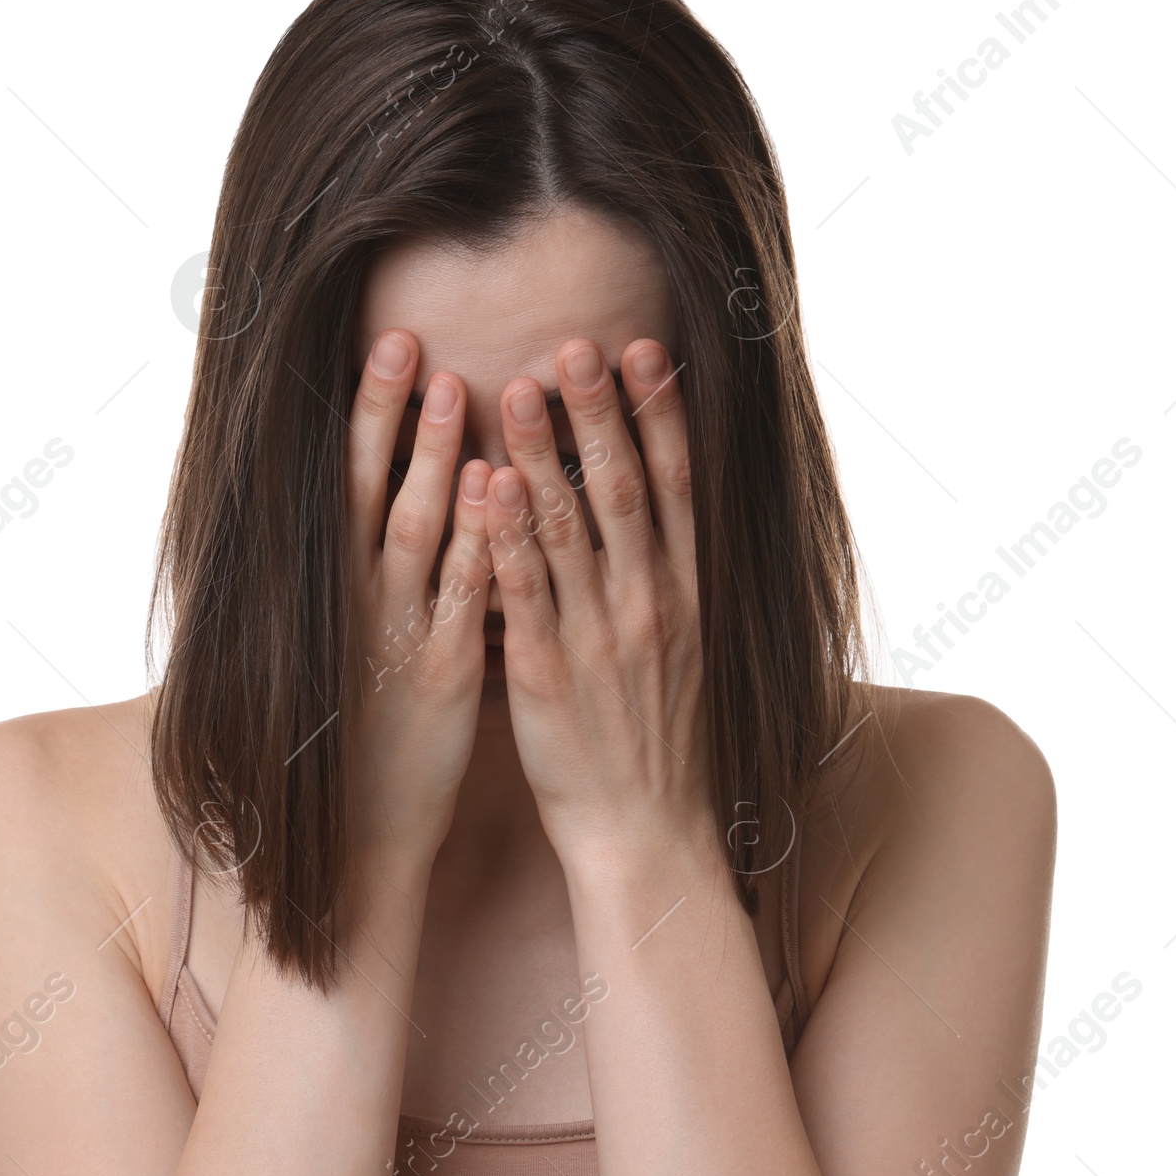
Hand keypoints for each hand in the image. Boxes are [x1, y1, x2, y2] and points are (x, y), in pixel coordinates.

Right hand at [344, 329, 493, 865]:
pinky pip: (462, 597)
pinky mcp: (444, 674)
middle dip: (386, 414)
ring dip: (433, 460)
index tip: (389, 345)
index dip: (367, 414)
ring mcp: (401, 634)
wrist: (361, 828)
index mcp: (340, 588)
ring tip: (454, 391)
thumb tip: (380, 506)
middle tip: (405, 341)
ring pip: (415, 530)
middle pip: (370, 489)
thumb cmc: (359, 728)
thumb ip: (362, 575)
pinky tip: (499, 492)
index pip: (349, 484)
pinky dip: (478, 542)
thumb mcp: (346, 643)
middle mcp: (361, 600)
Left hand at [484, 337, 717, 873]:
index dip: (661, 414)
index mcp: (686, 593)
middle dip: (598, 412)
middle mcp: (650, 603)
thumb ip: (666, 579)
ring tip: (512, 389)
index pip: (677, 486)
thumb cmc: (660, 739)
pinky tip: (489, 485)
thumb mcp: (685, 649)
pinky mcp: (550, 673)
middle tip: (574, 344)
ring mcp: (601, 635)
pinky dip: (508, 536)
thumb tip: (656, 513)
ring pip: (569, 528)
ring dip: (540, 454)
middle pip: (622, 489)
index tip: (646, 350)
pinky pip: (526, 593)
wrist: (649, 831)